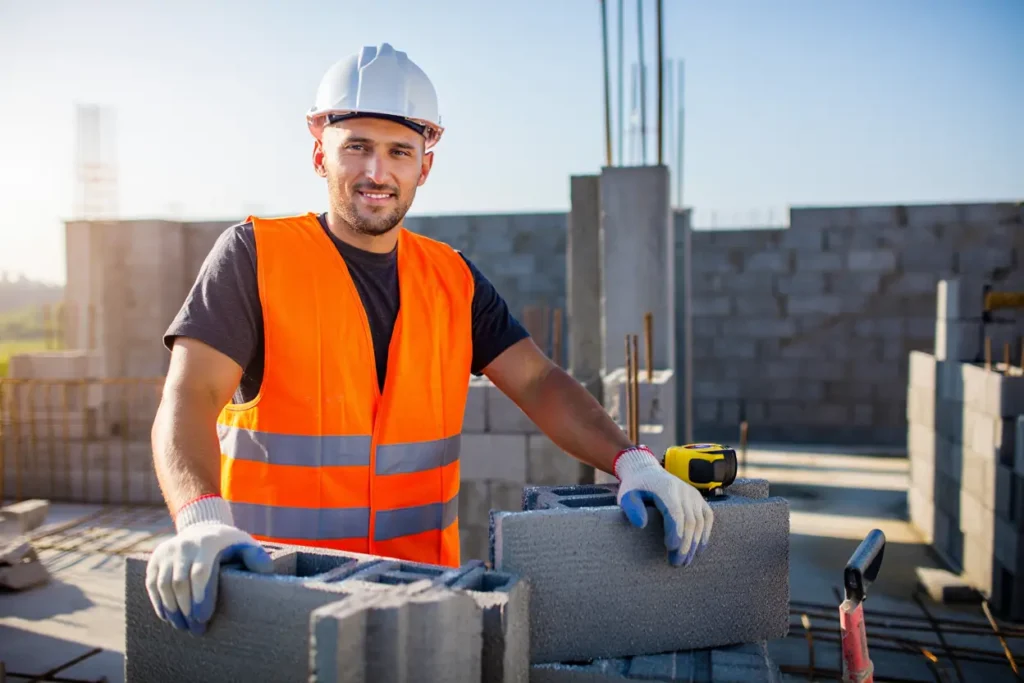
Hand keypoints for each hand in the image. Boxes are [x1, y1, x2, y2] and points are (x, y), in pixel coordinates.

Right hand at [145, 498, 272, 634]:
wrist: (202, 529)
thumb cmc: (228, 544)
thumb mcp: (245, 545)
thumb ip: (257, 557)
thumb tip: (267, 572)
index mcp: (208, 543)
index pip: (201, 573)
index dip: (201, 597)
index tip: (204, 618)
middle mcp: (184, 545)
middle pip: (180, 582)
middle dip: (187, 609)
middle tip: (195, 630)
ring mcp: (167, 550)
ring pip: (163, 585)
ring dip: (172, 609)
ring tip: (182, 627)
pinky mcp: (155, 558)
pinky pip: (152, 584)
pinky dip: (159, 602)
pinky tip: (168, 617)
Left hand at [614, 446, 713, 565]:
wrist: (647, 471)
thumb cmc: (635, 487)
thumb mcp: (626, 495)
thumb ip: (631, 508)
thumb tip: (641, 524)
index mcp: (666, 489)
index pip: (675, 513)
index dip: (676, 532)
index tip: (671, 549)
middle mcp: (683, 490)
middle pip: (689, 521)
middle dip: (685, 544)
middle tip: (677, 563)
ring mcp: (693, 494)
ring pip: (700, 522)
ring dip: (694, 544)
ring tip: (685, 561)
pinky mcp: (698, 499)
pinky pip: (707, 517)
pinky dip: (704, 534)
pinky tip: (699, 549)